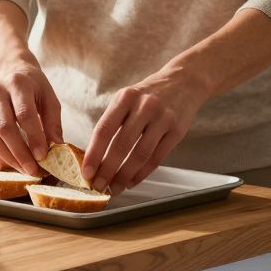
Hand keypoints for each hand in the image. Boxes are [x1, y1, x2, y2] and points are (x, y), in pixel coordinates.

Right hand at [0, 53, 62, 175]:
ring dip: (7, 158)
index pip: (24, 114)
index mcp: (18, 83)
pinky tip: (10, 163)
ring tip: (23, 169)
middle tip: (33, 170)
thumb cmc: (34, 88)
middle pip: (4, 128)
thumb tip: (56, 149)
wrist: (10, 71)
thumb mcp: (49, 98)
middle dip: (20, 153)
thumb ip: (53, 123)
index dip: (34, 138)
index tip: (43, 157)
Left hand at [82, 67, 207, 194]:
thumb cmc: (148, 95)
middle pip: (122, 145)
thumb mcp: (127, 98)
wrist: (184, 82)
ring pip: (140, 154)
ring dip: (125, 175)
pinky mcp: (177, 131)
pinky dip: (142, 173)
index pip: (104, 129)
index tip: (86, 173)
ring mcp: (163, 118)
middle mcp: (144, 106)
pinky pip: (157, 158)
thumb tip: (95, 157)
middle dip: (108, 170)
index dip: (94, 154)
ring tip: (115, 188)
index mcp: (126, 97)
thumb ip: (113, 122)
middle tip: (99, 187)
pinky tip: (132, 182)